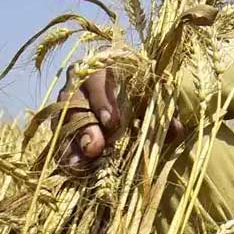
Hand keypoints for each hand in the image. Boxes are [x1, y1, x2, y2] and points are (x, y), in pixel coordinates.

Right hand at [54, 67, 186, 173]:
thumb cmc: (144, 89)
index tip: (112, 122)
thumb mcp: (155, 96)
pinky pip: (59, 136)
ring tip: (79, 163)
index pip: (98, 79)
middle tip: (95, 148)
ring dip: (71, 143)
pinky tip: (73, 166)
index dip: (104, 101)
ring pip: (63, 120)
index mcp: (105, 67)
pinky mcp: (61, 121)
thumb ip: (163, 110)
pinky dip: (65, 151)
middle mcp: (80, 82)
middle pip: (76, 102)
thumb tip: (174, 130)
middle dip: (85, 127)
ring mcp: (66, 102)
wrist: (129, 89)